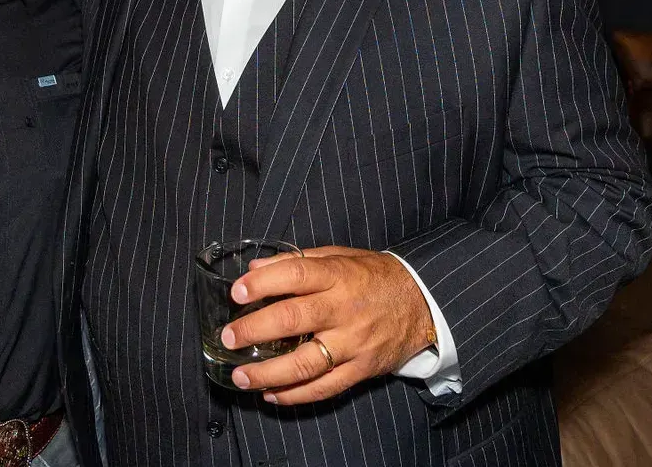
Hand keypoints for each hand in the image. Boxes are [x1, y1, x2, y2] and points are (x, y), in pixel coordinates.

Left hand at [221, 246, 434, 404]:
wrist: (423, 301)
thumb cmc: (374, 276)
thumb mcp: (340, 256)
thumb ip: (297, 260)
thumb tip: (255, 268)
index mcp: (337, 276)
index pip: (295, 275)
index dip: (263, 283)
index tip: (237, 293)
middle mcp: (343, 309)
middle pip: (293, 320)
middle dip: (254, 330)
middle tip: (229, 338)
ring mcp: (353, 343)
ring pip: (305, 363)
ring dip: (268, 373)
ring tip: (241, 376)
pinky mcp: (361, 369)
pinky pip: (325, 388)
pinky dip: (295, 395)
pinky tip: (271, 394)